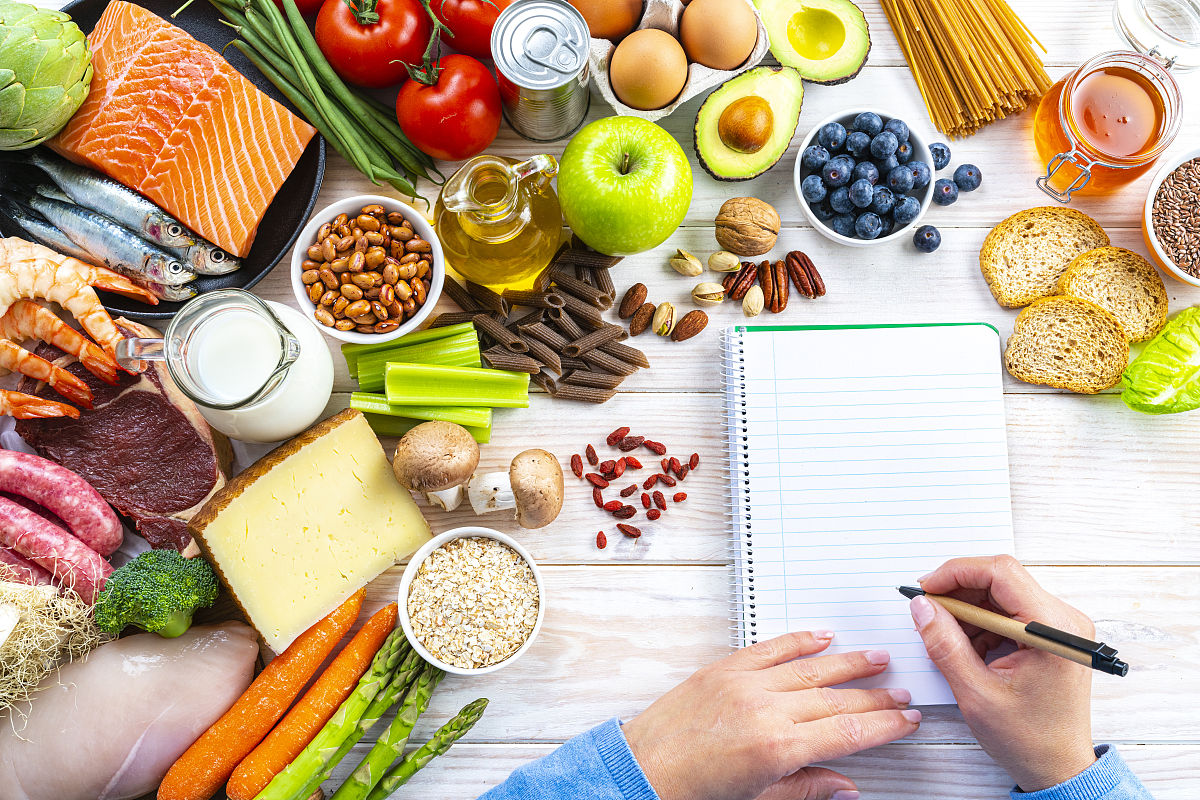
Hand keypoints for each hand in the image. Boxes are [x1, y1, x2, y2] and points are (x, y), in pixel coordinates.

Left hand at [622, 631, 921, 799]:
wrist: (641, 770)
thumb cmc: (690, 791)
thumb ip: (806, 788)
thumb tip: (846, 787)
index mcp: (777, 748)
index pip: (848, 732)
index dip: (884, 725)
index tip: (905, 719)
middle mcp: (764, 710)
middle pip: (837, 699)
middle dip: (875, 697)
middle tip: (902, 693)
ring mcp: (744, 684)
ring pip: (811, 668)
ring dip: (849, 662)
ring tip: (877, 658)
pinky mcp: (724, 669)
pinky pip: (770, 648)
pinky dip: (798, 639)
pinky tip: (822, 636)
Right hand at [911, 555, 1096, 791]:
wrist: (1059, 768)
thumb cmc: (1028, 739)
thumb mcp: (975, 692)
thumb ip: (945, 644)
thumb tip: (922, 606)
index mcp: (1053, 630)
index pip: (1001, 573)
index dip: (957, 572)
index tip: (926, 587)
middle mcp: (1064, 620)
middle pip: (1001, 580)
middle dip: (959, 592)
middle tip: (928, 611)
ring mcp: (1060, 627)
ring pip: (1002, 594)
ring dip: (969, 610)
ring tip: (949, 641)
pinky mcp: (1052, 635)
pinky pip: (1010, 611)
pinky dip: (982, 623)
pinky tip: (968, 649)